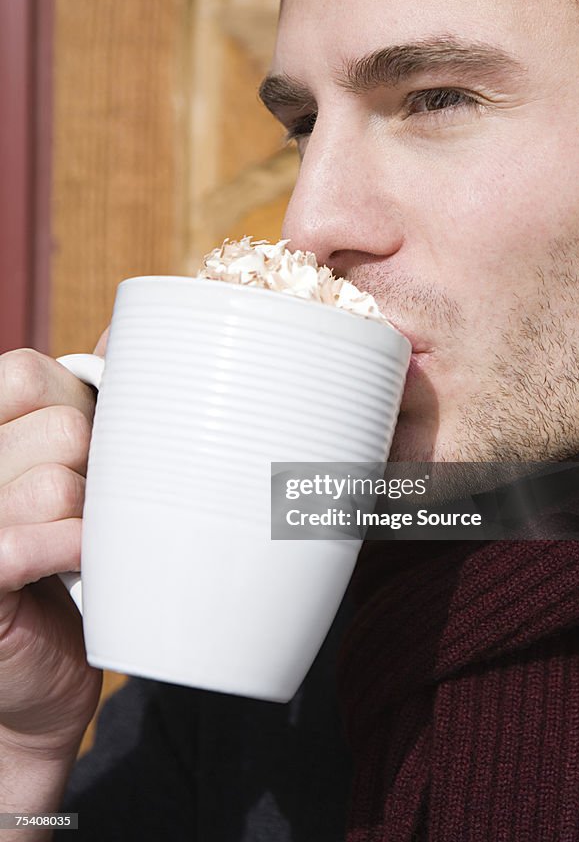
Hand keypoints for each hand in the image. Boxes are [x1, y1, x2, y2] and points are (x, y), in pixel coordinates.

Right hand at [0, 333, 107, 760]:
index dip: (76, 404)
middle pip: (58, 425)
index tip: (89, 449)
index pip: (24, 373)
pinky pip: (28, 537)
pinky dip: (73, 549)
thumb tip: (125, 329)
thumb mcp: (69, 473)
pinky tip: (81, 565)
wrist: (38, 678)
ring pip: (56, 480)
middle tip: (88, 508)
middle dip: (94, 468)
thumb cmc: (63, 566)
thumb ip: (81, 403)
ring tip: (84, 544)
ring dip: (91, 518)